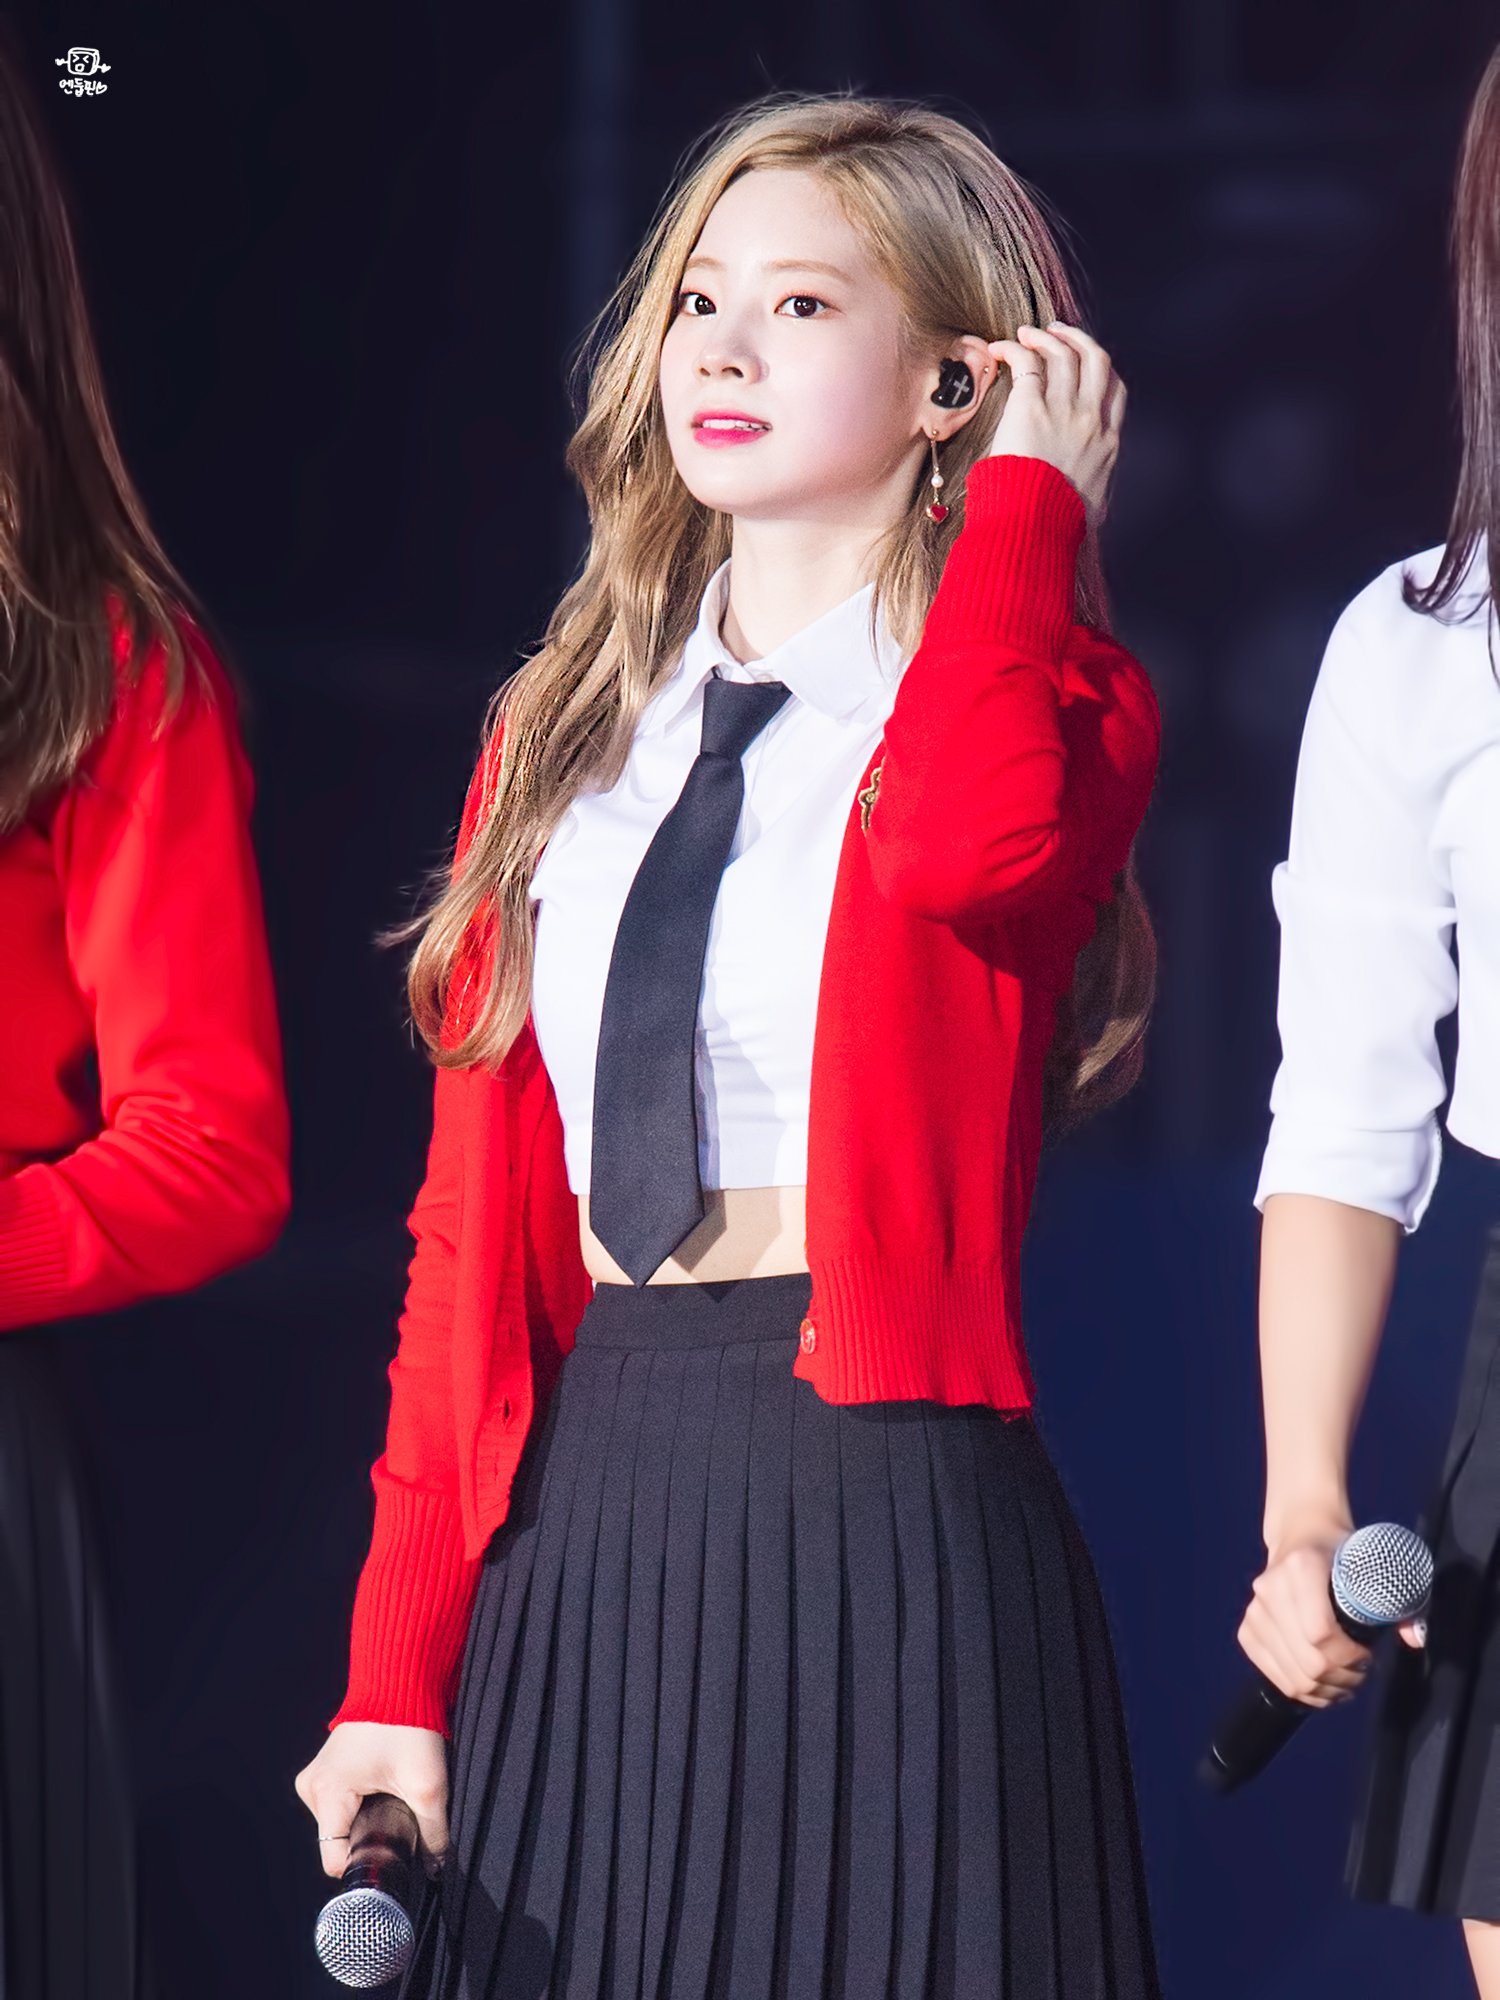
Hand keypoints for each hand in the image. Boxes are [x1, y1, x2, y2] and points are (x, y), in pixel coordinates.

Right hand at [295, 1721, 450, 1880]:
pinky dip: (360, 1805)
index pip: (335, 1859)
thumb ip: (433, 1832)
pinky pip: (339, 1806)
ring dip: (365, 1820)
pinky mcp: (326, 1770)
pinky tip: (381, 1788)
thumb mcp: (427, 1784)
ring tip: (390, 1796)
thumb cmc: (409, 1724)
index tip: (392, 1858)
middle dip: (369, 1838)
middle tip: (398, 1816)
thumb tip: (437, 1866)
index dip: (366, 1864)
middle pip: (339, 1842)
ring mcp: (315, 1778)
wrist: (401, 1680)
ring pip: (340, 1825)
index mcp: (327, 1793)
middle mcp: (311, 1788)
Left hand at [980, 322, 1124, 528]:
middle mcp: (1091, 421)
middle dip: (1078, 339)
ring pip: (1063, 353)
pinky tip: (1001, 348)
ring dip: (1044, 337)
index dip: (1100, 369)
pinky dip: (1015, 348)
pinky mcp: (1030, 407)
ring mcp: (1063, 411)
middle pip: (1096, 360)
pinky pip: (1027, 362)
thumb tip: (1096, 506)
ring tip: (1024, 334)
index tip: (1083, 361)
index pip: (1115, 391)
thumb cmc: (1053, 526)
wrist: (1032, 527)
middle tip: (1057, 332)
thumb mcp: (1091, 510)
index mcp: (1108, 445)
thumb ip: (1094, 494)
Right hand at [1237, 1518, 1425, 1707]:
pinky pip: (1271, 1673)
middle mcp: (1271, 1587)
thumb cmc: (1345, 1554)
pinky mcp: (1247, 1628)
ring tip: (1343, 1681)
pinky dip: (1299, 1688)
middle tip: (1359, 1673)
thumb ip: (1402, 1603)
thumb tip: (1414, 1639)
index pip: (1321, 1634)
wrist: (1303, 1533)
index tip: (1368, 1655)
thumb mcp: (1378, 1566)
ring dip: (1324, 1690)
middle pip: (1308, 1662)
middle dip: (1341, 1679)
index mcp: (1302, 1566)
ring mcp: (1256, 1609)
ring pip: (1292, 1676)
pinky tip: (1319, 1683)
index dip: (1349, 1657)